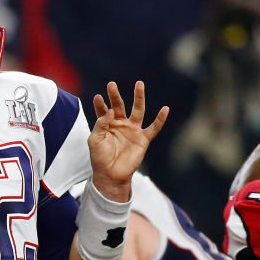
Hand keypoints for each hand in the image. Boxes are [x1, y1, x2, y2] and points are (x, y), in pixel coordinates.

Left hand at [88, 81, 168, 200]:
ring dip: (139, 97)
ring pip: (138, 110)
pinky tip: (165, 109)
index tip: (98, 97)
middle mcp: (121, 124)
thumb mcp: (95, 140)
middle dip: (115, 95)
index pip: (103, 110)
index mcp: (107, 124)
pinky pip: (154, 128)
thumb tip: (109, 111)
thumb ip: (100, 125)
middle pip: (119, 105)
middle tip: (111, 84)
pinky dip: (160, 119)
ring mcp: (133, 130)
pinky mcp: (143, 139)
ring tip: (139, 84)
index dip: (100, 104)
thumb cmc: (100, 158)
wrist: (111, 175)